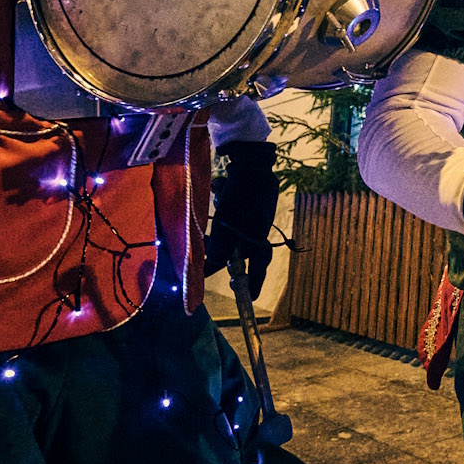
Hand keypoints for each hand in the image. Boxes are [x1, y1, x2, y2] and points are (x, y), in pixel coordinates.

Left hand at [207, 139, 280, 296]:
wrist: (251, 165)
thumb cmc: (240, 200)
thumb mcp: (225, 229)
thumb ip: (217, 251)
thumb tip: (209, 264)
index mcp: (257, 240)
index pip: (257, 268)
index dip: (252, 284)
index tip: (250, 299)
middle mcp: (256, 231)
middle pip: (239, 251)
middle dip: (220, 254)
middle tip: (207, 262)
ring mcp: (252, 216)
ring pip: (231, 232)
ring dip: (217, 230)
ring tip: (206, 228)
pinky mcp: (245, 202)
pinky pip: (230, 214)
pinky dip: (221, 210)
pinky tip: (214, 198)